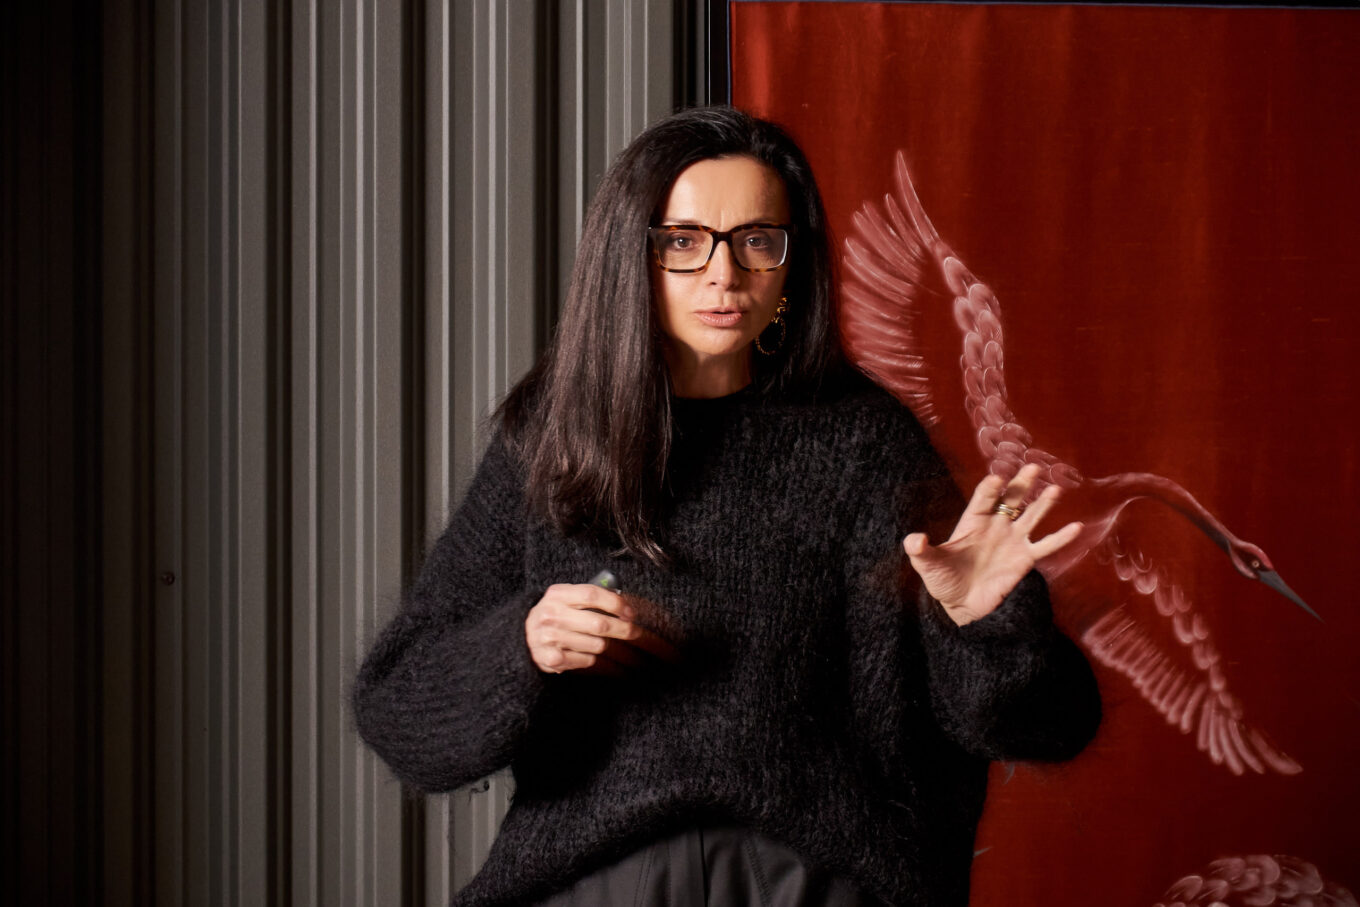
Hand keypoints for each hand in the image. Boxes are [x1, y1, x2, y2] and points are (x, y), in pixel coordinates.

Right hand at [525, 583, 676, 675]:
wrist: (522, 637)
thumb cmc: (554, 614)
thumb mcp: (565, 598)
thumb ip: (590, 597)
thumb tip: (626, 605)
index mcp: (557, 594)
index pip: (592, 595)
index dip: (616, 603)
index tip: (630, 612)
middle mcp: (551, 614)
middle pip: (599, 623)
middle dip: (624, 629)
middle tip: (636, 632)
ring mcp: (549, 638)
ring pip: (596, 645)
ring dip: (610, 647)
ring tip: (613, 646)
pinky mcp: (551, 659)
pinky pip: (587, 661)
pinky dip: (596, 660)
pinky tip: (597, 657)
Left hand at [903, 463, 1082, 625]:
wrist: (960, 605)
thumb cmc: (942, 580)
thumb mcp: (927, 565)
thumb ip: (920, 550)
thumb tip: (913, 539)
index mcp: (972, 522)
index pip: (983, 500)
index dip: (989, 489)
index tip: (996, 479)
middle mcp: (995, 526)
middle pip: (1011, 499)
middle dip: (1021, 484)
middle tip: (1033, 467)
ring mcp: (1012, 540)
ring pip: (1031, 517)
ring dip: (1043, 504)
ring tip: (1055, 489)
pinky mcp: (1024, 559)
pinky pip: (1046, 546)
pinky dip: (1061, 537)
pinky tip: (1076, 526)